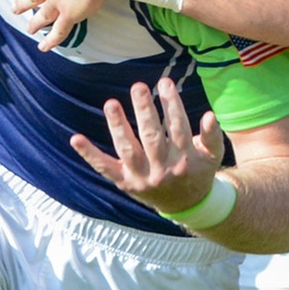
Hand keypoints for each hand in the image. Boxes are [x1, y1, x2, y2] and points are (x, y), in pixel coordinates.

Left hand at [71, 78, 225, 214]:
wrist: (187, 206)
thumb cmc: (198, 172)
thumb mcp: (212, 155)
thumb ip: (212, 136)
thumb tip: (210, 115)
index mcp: (184, 160)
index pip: (177, 128)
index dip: (172, 105)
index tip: (165, 83)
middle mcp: (161, 170)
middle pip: (151, 137)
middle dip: (145, 111)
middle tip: (139, 87)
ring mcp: (141, 177)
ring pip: (128, 150)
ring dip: (118, 127)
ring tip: (111, 103)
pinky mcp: (124, 182)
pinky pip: (105, 168)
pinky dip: (89, 154)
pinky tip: (75, 139)